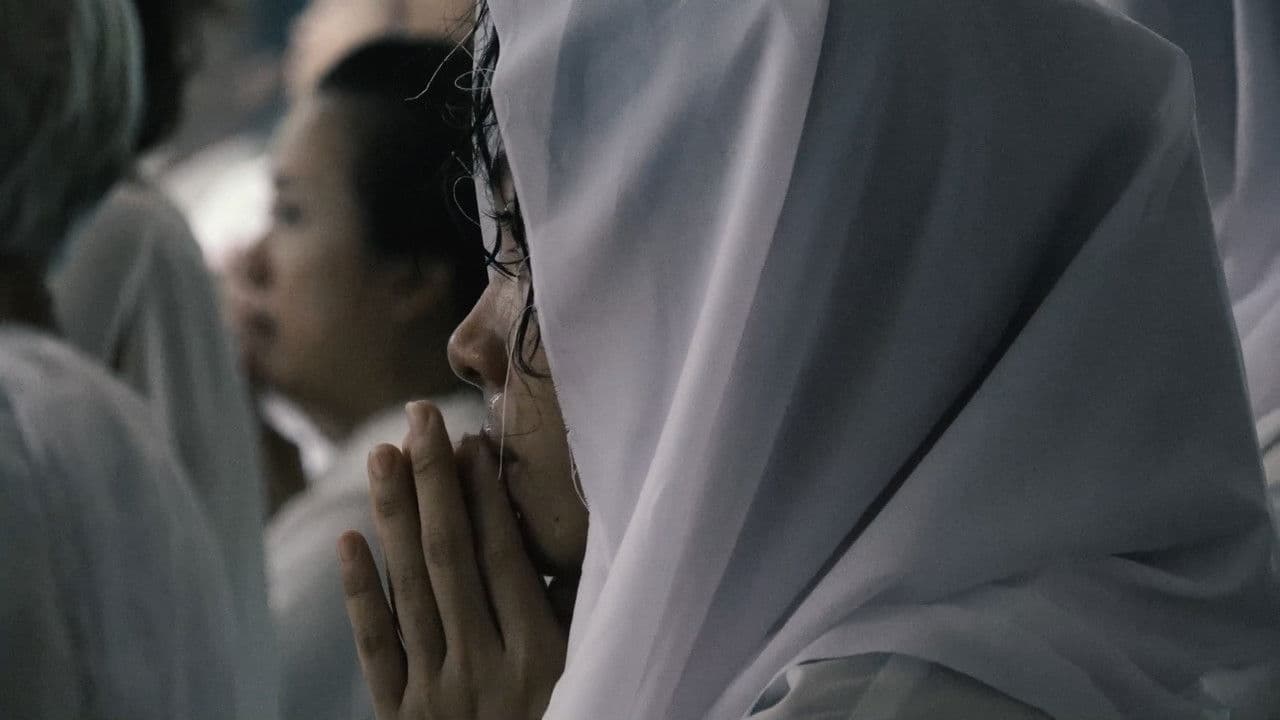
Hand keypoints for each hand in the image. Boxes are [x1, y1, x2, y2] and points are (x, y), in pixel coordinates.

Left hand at [338, 401, 566, 719]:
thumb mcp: (585, 676)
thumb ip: (570, 617)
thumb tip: (560, 541)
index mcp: (540, 659)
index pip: (502, 557)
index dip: (483, 495)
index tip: (469, 440)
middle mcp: (485, 670)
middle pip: (449, 558)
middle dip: (434, 482)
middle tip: (417, 418)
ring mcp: (437, 697)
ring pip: (409, 591)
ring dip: (393, 517)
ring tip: (380, 455)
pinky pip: (376, 649)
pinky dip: (360, 594)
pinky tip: (349, 540)